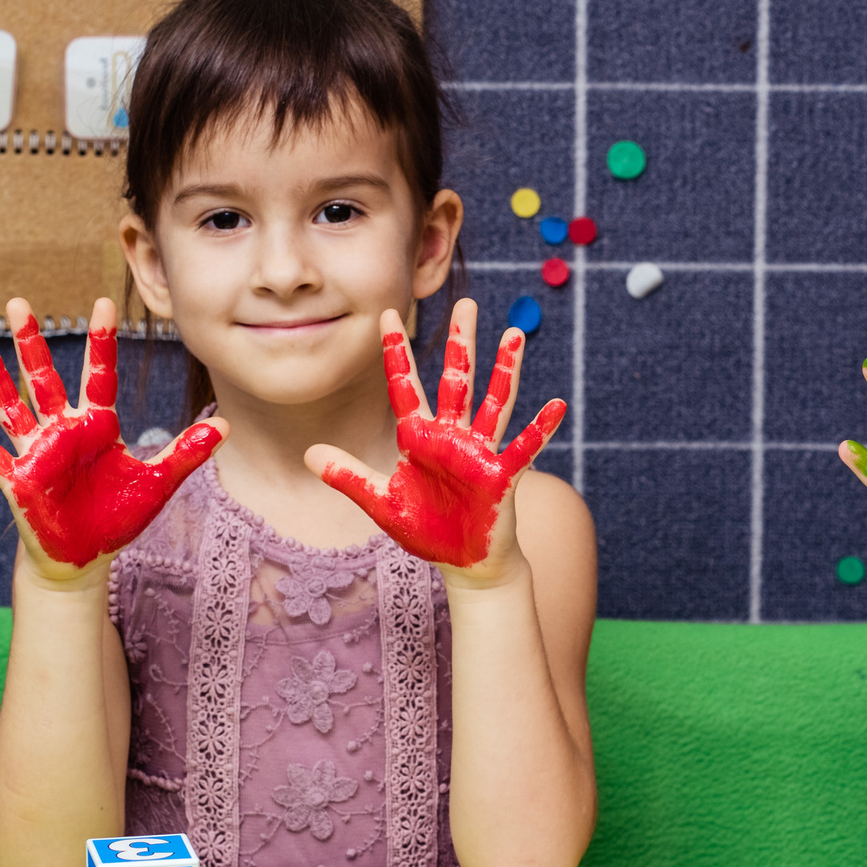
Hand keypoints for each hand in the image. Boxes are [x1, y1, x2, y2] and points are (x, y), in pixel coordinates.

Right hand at [0, 296, 224, 574]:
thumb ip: (186, 452)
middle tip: (19, 302)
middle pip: (45, 378)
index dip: (101, 341)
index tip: (103, 303)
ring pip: (12, 406)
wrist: (85, 557)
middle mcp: (62, 430)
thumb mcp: (156, 482)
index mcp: (97, 425)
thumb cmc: (117, 516)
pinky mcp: (16, 479)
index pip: (98, 374)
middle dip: (32, 342)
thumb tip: (226, 425)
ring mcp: (36, 452)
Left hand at [306, 301, 565, 576]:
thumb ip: (348, 476)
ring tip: (513, 334)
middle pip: (456, 380)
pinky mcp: (501, 476)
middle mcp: (451, 436)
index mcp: (419, 438)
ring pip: (494, 401)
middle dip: (460, 343)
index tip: (387, 315)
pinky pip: (524, 448)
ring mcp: (480, 452)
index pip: (405, 386)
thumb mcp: (382, 503)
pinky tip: (557, 405)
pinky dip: (540, 428)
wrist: (464, 563)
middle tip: (465, 303)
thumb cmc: (427, 531)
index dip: (396, 352)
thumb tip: (308, 454)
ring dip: (505, 370)